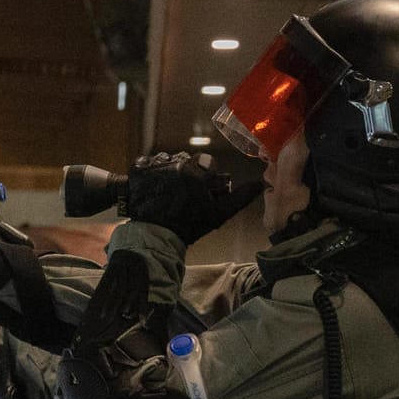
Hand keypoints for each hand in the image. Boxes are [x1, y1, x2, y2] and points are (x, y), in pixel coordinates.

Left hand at [123, 153, 262, 244]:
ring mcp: (154, 167)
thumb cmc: (190, 226)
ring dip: (167, 172)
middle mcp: (175, 164)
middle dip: (185, 174)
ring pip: (165, 161)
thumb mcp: (219, 213)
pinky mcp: (138, 171)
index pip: (205, 162)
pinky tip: (151, 188)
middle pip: (185, 161)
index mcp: (196, 171)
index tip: (199, 189)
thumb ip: (240, 197)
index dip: (204, 175)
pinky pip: (145, 165)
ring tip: (165, 192)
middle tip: (181, 194)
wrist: (156, 237)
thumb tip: (261, 184)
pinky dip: (148, 174)